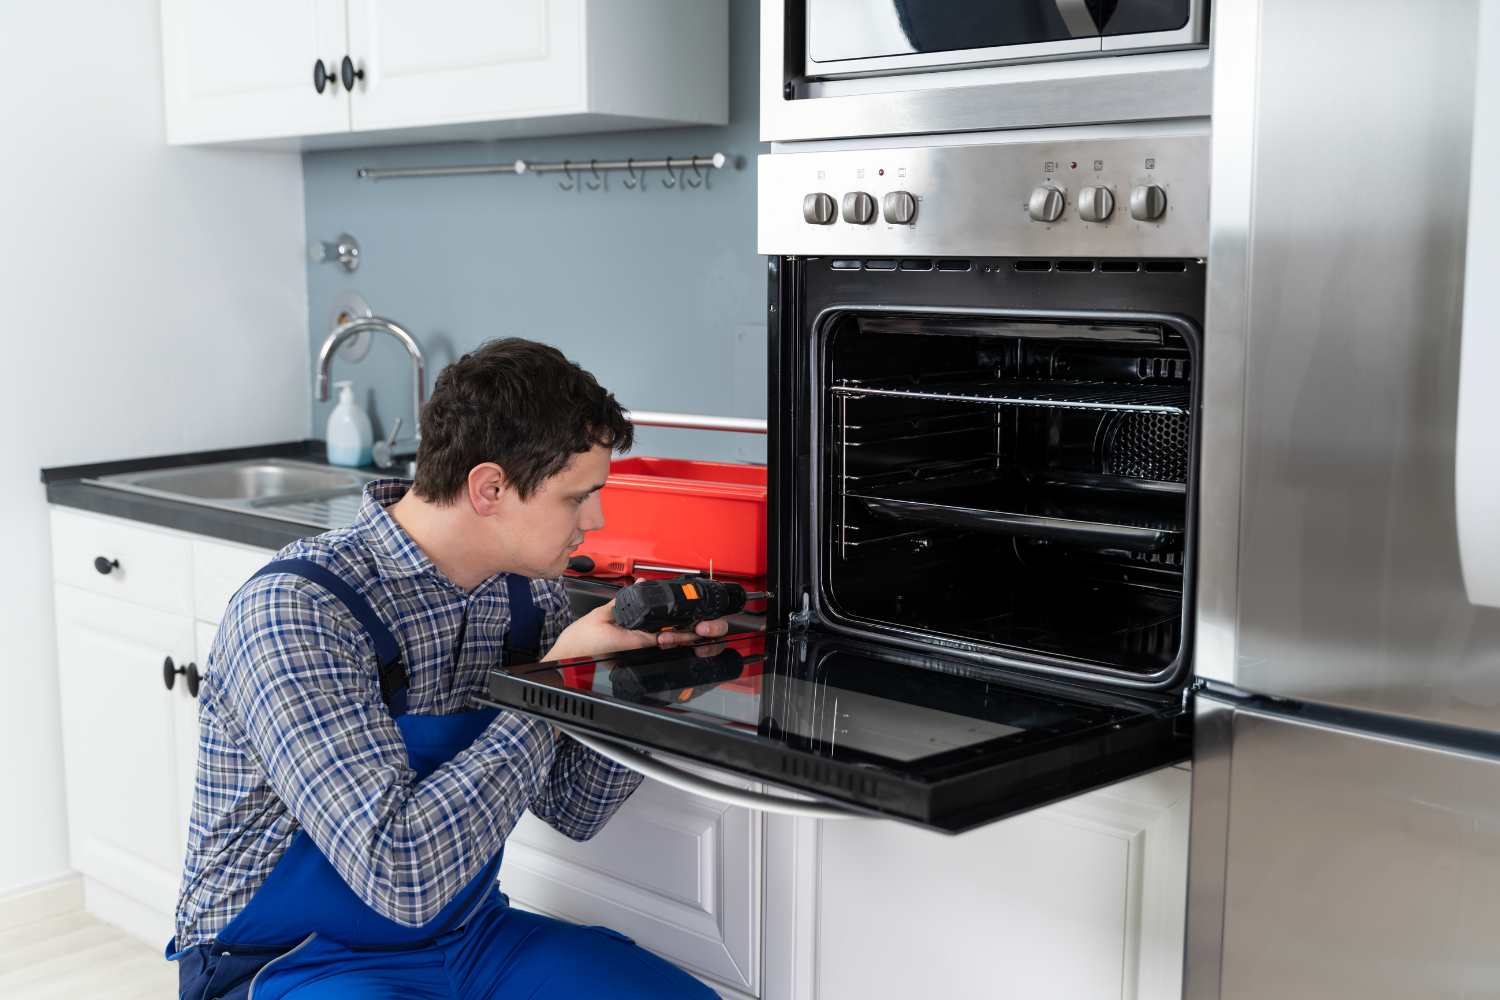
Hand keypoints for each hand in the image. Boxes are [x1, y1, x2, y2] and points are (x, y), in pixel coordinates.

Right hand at [543, 600, 729, 662]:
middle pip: (661, 643)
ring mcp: (628, 658)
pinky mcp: (623, 659)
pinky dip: (652, 640)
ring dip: (667, 638)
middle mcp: (632, 652)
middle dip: (678, 636)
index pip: (663, 637)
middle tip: (695, 629)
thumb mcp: (601, 614)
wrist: (563, 661)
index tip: (695, 631)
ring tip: (683, 632)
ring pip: (653, 647)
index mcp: (630, 642)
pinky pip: (642, 648)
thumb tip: (638, 586)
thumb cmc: (578, 644)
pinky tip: (659, 635)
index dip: (681, 634)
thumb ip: (623, 601)